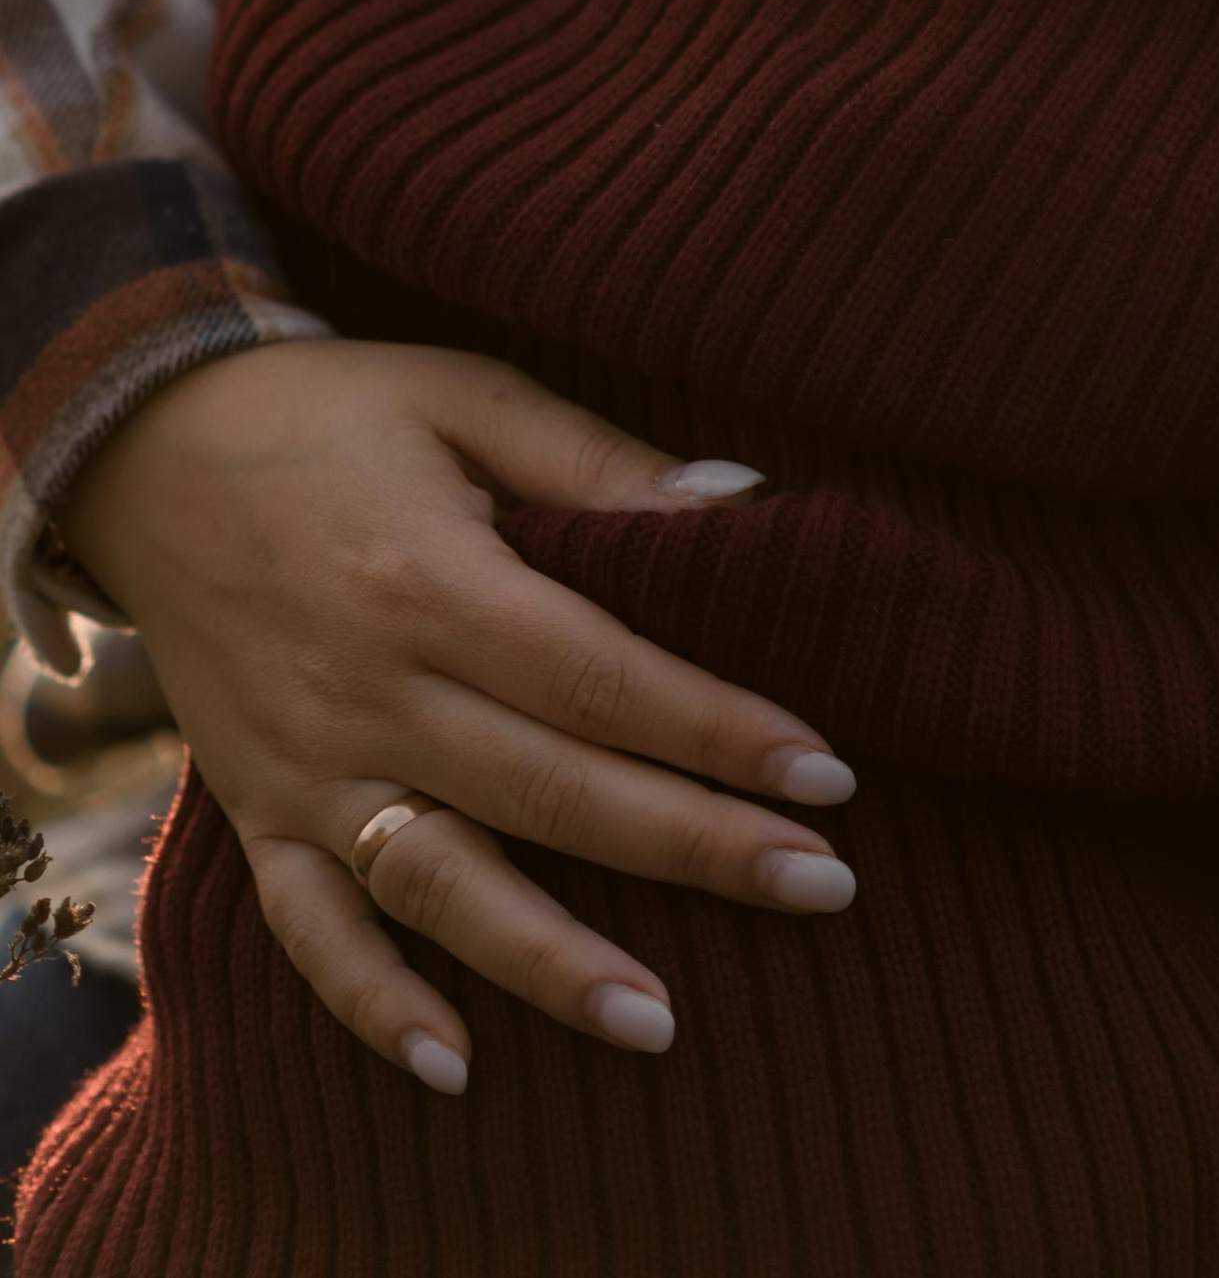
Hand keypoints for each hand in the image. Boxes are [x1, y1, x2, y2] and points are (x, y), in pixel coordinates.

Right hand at [62, 341, 859, 1096]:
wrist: (146, 447)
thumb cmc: (334, 412)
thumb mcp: (466, 394)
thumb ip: (598, 460)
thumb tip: (739, 499)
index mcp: (433, 580)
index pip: (604, 678)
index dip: (719, 730)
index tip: (828, 776)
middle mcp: (370, 689)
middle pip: (554, 790)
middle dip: (695, 845)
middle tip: (821, 886)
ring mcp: (307, 764)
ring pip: (443, 884)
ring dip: (550, 962)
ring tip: (660, 1022)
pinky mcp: (257, 808)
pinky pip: (311, 928)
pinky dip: (373, 1005)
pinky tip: (456, 1068)